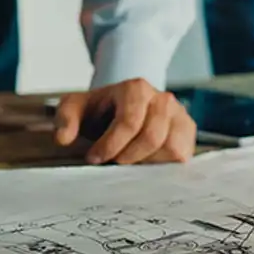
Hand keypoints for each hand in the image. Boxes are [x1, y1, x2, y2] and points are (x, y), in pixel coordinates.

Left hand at [53, 78, 196, 164]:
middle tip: (113, 162)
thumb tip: (64, 138)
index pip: (130, 122)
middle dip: (129, 156)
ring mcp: (180, 115)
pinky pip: (182, 155)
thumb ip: (65, 119)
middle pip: (152, 137)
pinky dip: (163, 164)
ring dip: (147, 161)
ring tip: (130, 160)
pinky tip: (146, 162)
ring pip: (171, 148)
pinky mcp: (188, 132)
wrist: (124, 106)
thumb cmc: (100, 110)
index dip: (111, 145)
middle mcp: (164, 99)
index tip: (94, 157)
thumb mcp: (76, 108)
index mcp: (136, 88)